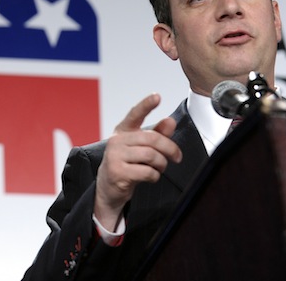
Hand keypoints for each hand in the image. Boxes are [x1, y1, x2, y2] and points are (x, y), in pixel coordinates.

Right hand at [94, 94, 181, 230]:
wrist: (108, 188)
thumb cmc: (127, 164)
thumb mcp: (140, 148)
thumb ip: (156, 134)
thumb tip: (170, 120)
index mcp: (123, 131)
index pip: (135, 114)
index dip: (146, 105)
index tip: (157, 96)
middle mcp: (116, 140)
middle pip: (151, 138)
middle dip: (169, 148)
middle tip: (177, 157)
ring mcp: (115, 156)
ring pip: (151, 155)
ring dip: (162, 164)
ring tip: (161, 167)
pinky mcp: (117, 172)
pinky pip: (147, 171)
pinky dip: (155, 175)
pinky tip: (152, 176)